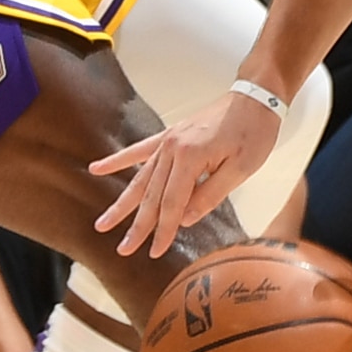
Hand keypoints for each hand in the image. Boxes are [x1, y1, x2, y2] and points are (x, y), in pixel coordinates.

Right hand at [89, 86, 279, 257]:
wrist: (254, 98)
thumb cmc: (253, 134)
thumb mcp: (241, 169)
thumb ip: (211, 195)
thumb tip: (184, 220)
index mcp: (190, 157)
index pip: (172, 203)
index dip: (163, 230)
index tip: (155, 252)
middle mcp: (172, 148)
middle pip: (151, 195)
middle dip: (137, 225)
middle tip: (123, 250)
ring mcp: (167, 140)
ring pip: (141, 179)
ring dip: (123, 204)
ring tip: (102, 224)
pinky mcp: (169, 136)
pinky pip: (138, 151)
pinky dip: (118, 161)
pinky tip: (96, 169)